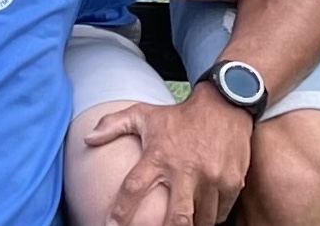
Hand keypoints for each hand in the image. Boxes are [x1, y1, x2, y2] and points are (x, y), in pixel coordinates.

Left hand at [88, 89, 250, 225]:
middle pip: (176, 217)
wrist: (223, 106)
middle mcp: (185, 169)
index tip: (110, 225)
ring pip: (201, 220)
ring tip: (182, 222)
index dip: (121, 210)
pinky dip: (211, 218)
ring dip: (192, 225)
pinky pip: (221, 213)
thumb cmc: (178, 116)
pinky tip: (203, 214)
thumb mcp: (142, 115)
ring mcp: (211, 178)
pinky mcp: (231, 183)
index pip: (134, 187)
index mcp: (158, 155)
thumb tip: (87, 139)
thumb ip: (112, 125)